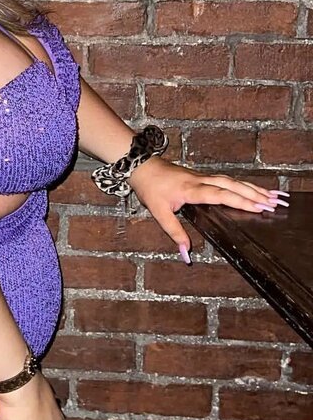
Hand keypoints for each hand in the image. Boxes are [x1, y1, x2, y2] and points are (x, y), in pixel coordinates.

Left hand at [128, 156, 287, 258]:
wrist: (143, 167)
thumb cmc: (150, 188)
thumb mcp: (159, 212)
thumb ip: (175, 232)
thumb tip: (186, 252)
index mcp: (192, 189)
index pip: (220, 195)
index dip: (239, 201)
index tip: (258, 207)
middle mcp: (201, 180)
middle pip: (232, 186)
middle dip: (255, 194)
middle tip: (275, 203)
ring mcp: (204, 177)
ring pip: (233, 181)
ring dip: (253, 188)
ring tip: (274, 196)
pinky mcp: (204, 177)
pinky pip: (228, 180)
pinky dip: (244, 184)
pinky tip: (254, 189)